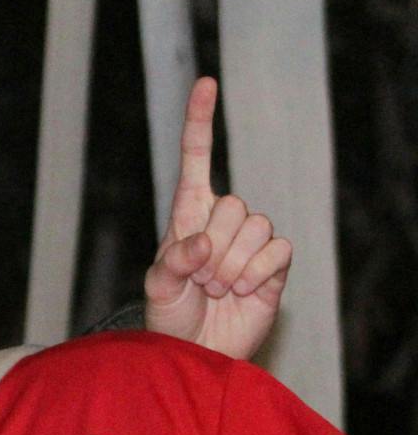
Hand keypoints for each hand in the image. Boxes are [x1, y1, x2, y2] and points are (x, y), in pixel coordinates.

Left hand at [141, 77, 289, 360]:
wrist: (195, 351)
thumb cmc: (169, 317)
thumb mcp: (157, 288)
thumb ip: (172, 262)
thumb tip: (204, 242)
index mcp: (188, 215)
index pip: (196, 159)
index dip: (200, 122)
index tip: (206, 83)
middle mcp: (222, 220)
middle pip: (232, 204)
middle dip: (212, 248)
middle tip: (199, 278)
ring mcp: (250, 241)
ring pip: (255, 227)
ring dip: (231, 265)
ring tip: (216, 287)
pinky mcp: (275, 263)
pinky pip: (276, 252)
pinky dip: (255, 274)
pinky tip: (240, 291)